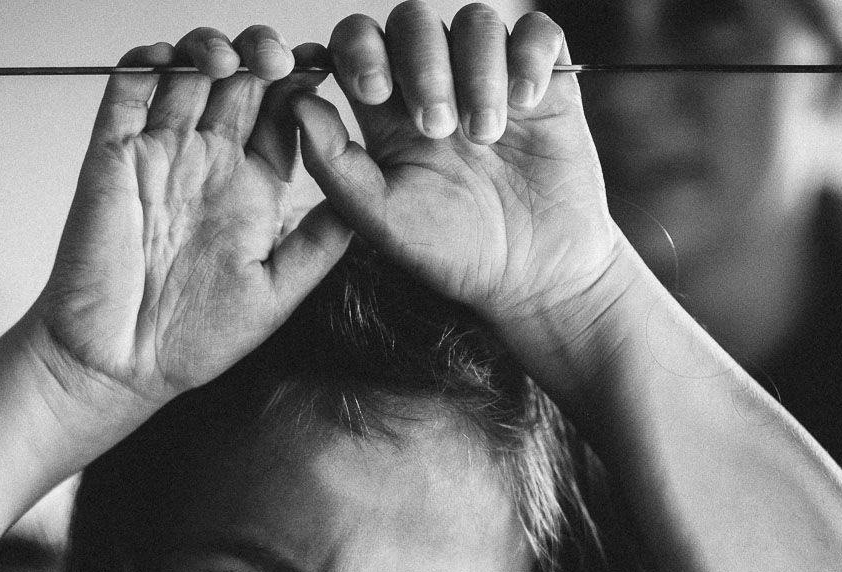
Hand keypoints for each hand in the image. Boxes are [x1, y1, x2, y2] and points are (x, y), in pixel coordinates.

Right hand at [32, 29, 352, 432]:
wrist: (120, 365)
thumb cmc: (194, 340)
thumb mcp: (277, 293)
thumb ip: (320, 243)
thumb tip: (369, 197)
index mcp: (250, 191)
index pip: (283, 116)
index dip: (303, 85)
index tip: (325, 70)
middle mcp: (207, 164)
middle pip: (240, 82)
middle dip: (264, 56)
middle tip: (281, 60)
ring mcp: (160, 154)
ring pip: (186, 73)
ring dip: (212, 50)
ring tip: (233, 63)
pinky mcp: (113, 155)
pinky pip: (125, 90)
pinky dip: (145, 62)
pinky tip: (171, 61)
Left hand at [294, 3, 627, 334]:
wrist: (534, 276)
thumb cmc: (454, 252)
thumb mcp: (382, 218)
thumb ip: (334, 163)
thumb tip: (297, 103)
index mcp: (387, 111)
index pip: (358, 44)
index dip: (358, 50)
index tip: (373, 92)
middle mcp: (436, 83)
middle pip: (413, 21)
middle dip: (421, 64)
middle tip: (438, 128)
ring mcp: (491, 77)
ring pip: (475, 22)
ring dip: (478, 70)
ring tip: (487, 133)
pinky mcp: (544, 80)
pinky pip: (538, 32)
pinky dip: (530, 56)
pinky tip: (527, 101)